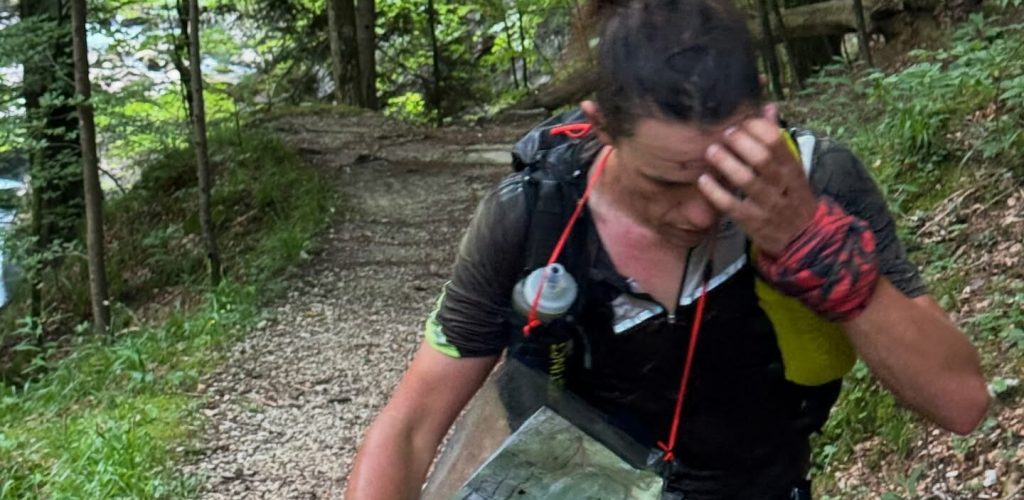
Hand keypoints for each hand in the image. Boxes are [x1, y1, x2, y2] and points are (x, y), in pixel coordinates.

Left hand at [697, 104, 818, 256]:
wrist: (803, 239)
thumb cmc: (791, 197)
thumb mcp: (792, 170)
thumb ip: (777, 140)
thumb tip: (768, 106)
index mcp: (793, 169)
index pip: (777, 142)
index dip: (757, 128)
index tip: (742, 122)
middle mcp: (782, 186)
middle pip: (762, 159)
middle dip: (740, 143)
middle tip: (724, 135)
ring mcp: (768, 205)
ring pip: (746, 180)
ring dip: (726, 163)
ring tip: (711, 151)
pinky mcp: (752, 223)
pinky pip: (731, 205)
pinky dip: (715, 192)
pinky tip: (703, 180)